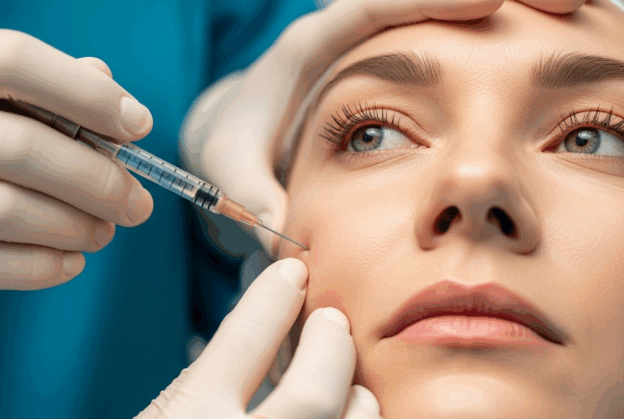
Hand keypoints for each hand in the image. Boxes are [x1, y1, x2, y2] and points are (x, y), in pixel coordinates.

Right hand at [0, 28, 153, 314]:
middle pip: (24, 148)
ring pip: (10, 212)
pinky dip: (40, 267)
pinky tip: (69, 261)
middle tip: (136, 201)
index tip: (137, 124)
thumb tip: (102, 84)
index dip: (88, 95)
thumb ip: (14, 82)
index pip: (15, 62)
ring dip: (77, 226)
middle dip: (100, 180)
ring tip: (105, 229)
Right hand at [135, 259, 382, 418]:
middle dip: (330, 349)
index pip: (243, 344)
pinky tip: (351, 415)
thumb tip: (258, 317)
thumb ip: (203, 375)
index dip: (273, 300)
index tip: (290, 272)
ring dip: (358, 401)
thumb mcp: (164, 411)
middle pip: (312, 394)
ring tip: (354, 385)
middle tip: (331, 323)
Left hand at [180, 0, 586, 253]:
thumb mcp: (230, 168)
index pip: (375, 8)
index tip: (495, 0)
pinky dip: (485, 43)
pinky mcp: (385, 71)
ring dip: (502, 13)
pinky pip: (439, 43)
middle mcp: (344, 38)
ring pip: (438, 18)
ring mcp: (368, 51)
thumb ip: (251, 192)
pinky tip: (533, 53)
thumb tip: (282, 228)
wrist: (231, 134)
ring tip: (571, 14)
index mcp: (311, 48)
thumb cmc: (231, 145)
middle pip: (422, 1)